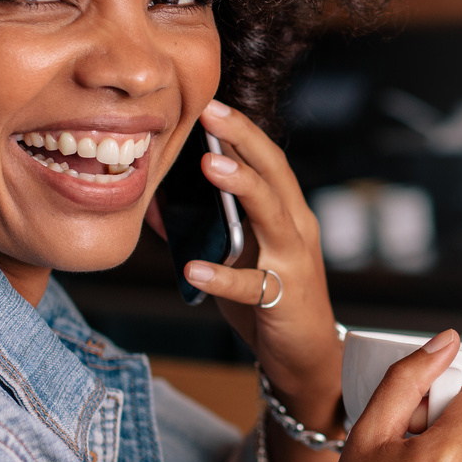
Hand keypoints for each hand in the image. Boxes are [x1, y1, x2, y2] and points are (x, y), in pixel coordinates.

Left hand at [169, 98, 342, 433]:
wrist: (306, 359)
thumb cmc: (269, 301)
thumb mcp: (236, 258)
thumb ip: (206, 229)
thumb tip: (154, 203)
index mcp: (288, 214)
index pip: (268, 160)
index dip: (242, 130)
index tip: (211, 102)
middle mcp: (297, 230)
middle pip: (274, 174)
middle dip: (243, 139)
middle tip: (210, 112)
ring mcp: (293, 263)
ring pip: (271, 215)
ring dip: (241, 187)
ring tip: (207, 165)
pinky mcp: (283, 300)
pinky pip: (250, 285)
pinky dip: (221, 276)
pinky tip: (193, 268)